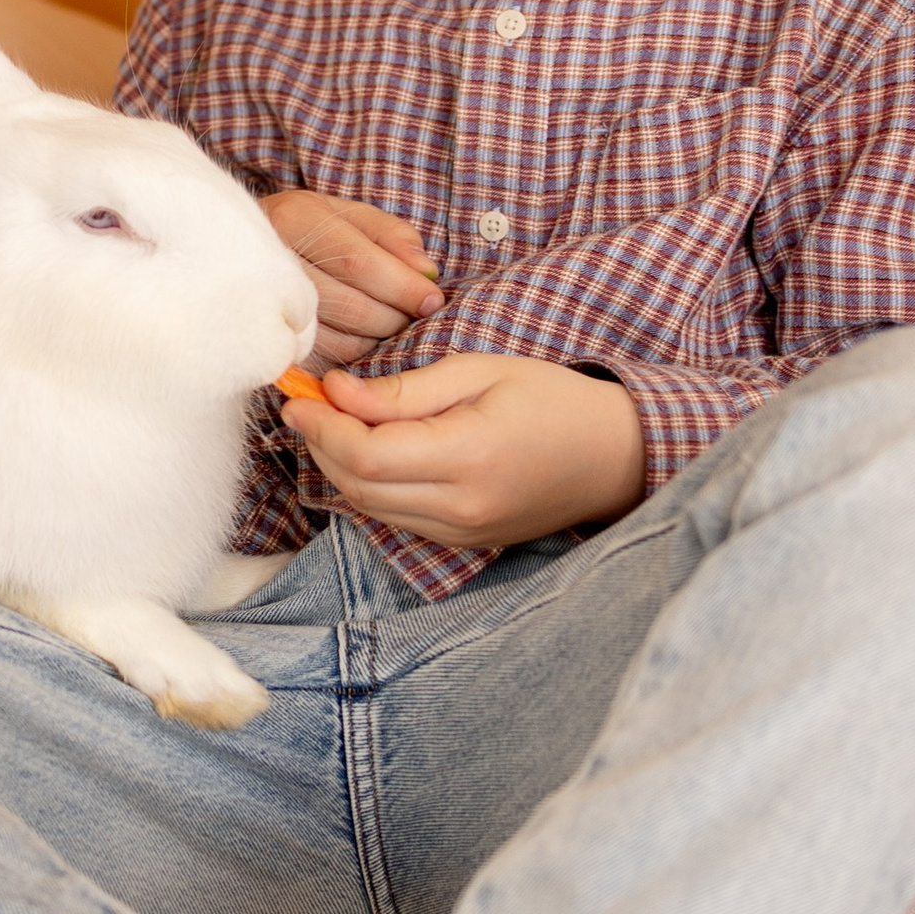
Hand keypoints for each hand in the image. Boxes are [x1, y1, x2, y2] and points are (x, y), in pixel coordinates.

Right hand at [260, 191, 443, 368]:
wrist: (230, 250)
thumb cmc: (304, 231)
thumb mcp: (345, 214)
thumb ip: (390, 235)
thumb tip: (426, 271)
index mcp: (293, 217)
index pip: (358, 262)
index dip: (402, 286)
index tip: (433, 300)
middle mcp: (271, 260)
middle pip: (352, 305)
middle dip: (395, 317)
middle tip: (413, 316)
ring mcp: (263, 306)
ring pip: (341, 339)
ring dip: (378, 338)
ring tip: (388, 322)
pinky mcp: (266, 342)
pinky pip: (324, 358)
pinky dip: (354, 352)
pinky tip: (360, 335)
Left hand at [283, 354, 646, 551]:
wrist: (614, 456)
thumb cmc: (552, 399)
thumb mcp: (480, 371)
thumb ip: (404, 390)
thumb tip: (337, 393)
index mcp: (468, 456)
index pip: (366, 454)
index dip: (322, 426)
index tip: (301, 394)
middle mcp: (460, 507)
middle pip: (358, 485)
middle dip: (320, 444)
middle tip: (307, 403)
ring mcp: (462, 532)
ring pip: (369, 507)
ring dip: (340, 466)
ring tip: (331, 422)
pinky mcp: (463, 542)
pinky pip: (396, 518)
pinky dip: (369, 486)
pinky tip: (367, 451)